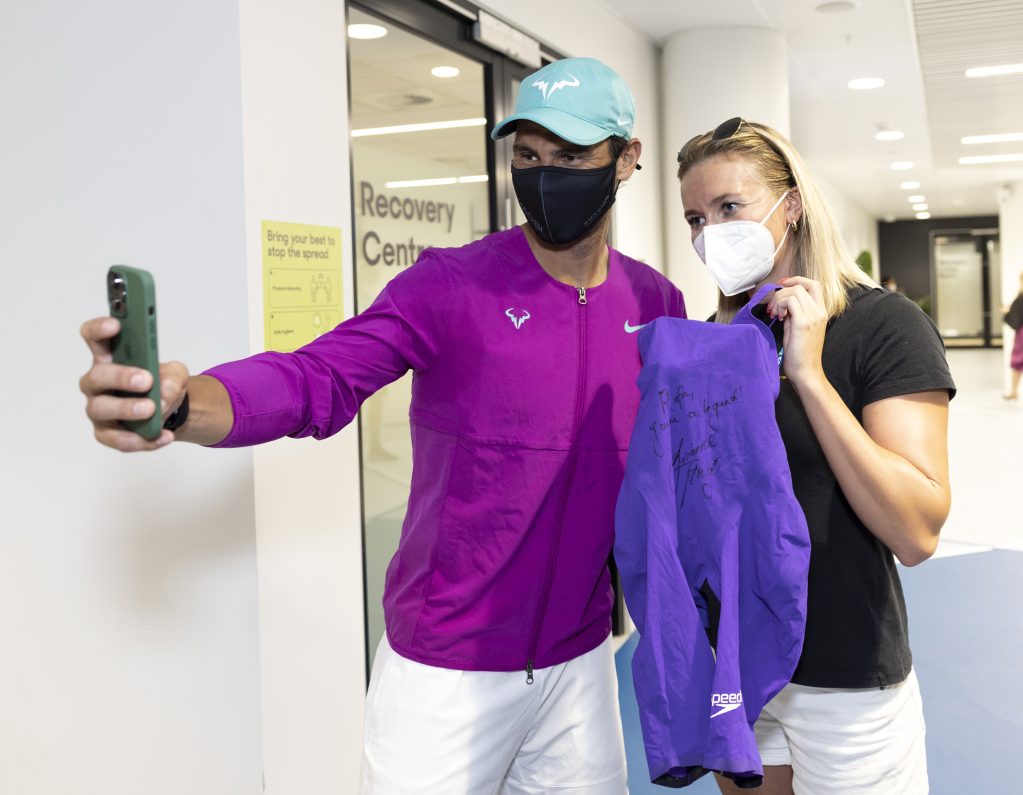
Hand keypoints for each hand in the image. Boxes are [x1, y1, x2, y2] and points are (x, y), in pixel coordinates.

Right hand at [79, 317, 189, 450]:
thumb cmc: (162, 384)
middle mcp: (97, 382)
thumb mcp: (177, 373)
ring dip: (126, 409)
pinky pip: (119, 439)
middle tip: (145, 380)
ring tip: (151, 409)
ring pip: (101, 409)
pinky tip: (164, 435)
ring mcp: (98, 408)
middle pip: (97, 376)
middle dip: (120, 377)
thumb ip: (173, 377)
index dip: (99, 329)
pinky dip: (143, 440)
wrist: (170, 411)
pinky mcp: (106, 433)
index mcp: (110, 357)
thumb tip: (162, 393)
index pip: (93, 337)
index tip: (115, 325)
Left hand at [765, 277, 827, 387]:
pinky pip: (790, 301)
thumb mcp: (796, 328)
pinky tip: (778, 318)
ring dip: (779, 299)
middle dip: (782, 292)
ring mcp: (813, 316)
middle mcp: (820, 311)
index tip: (781, 285)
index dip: (797, 280)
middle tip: (773, 308)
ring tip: (775, 314)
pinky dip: (780, 305)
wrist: (806, 371)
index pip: (814, 285)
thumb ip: (793, 314)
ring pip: (794, 291)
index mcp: (821, 312)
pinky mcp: (803, 322)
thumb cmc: (799, 353)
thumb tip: (782, 304)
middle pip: (801, 286)